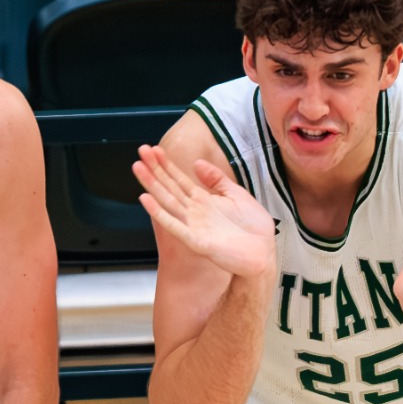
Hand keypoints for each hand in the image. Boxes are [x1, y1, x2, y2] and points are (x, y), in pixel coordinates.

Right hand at [134, 144, 276, 278]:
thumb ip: (217, 179)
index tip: (154, 150)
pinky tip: (147, 200)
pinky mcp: (196, 241)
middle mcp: (195, 212)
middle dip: (155, 169)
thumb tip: (197, 163)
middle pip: (169, 187)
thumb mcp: (237, 194)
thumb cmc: (253, 229)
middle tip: (141, 150)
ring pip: (167, 201)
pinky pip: (174, 225)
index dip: (166, 164)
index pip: (180, 179)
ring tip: (138, 168)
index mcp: (205, 201)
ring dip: (152, 185)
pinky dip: (159, 213)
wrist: (264, 254)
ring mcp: (194, 226)